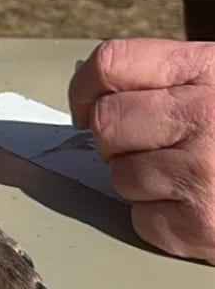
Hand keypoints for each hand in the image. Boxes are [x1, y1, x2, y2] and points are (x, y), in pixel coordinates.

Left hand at [68, 38, 214, 262]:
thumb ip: (169, 76)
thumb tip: (94, 86)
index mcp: (207, 70)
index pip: (112, 63)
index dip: (86, 87)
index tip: (85, 106)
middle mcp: (203, 117)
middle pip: (105, 123)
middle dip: (117, 139)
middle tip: (150, 145)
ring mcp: (201, 174)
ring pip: (119, 176)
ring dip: (142, 180)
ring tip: (188, 175)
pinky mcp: (202, 225)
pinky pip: (142, 220)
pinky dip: (162, 219)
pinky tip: (197, 205)